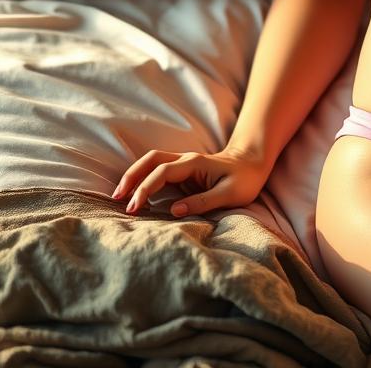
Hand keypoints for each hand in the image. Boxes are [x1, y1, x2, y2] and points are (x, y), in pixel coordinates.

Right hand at [111, 145, 271, 216]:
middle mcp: (186, 160)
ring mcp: (183, 164)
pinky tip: (135, 194)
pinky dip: (143, 179)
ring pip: (151, 162)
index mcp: (195, 164)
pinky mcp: (183, 171)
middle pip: (151, 160)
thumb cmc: (245, 179)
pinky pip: (158, 171)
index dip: (145, 188)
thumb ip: (203, 202)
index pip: (162, 172)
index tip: (134, 208)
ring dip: (134, 176)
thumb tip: (174, 211)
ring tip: (119, 197)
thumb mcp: (229, 194)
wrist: (253, 163)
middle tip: (116, 198)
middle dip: (131, 176)